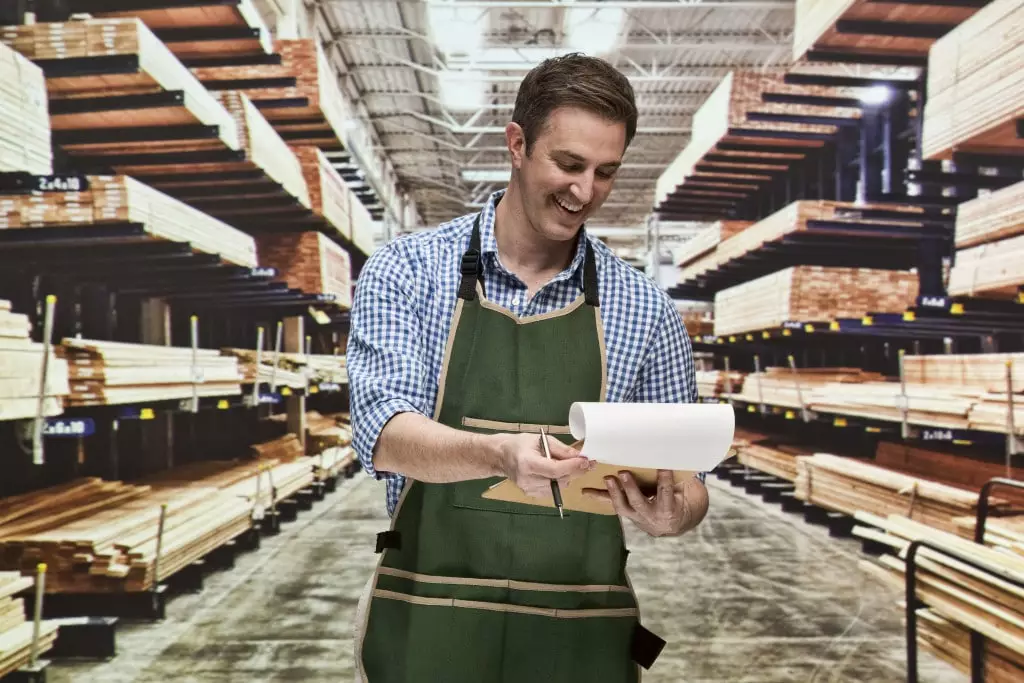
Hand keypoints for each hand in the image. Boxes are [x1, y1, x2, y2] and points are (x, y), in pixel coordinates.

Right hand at [497, 433, 591, 498]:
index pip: (554, 470)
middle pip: (559, 480)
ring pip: (559, 487)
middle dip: (575, 471)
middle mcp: (527, 479)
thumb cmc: (520, 444)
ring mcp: (528, 489)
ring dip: (568, 476)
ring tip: (569, 465)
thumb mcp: (541, 440)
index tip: (586, 461)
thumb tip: (580, 456)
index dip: (572, 467)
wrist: (501, 456)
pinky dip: (559, 482)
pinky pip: (553, 491)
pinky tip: (557, 473)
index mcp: (527, 463)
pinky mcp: (531, 494)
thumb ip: (561, 449)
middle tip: (587, 463)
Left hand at [585, 470, 704, 536]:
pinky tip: (586, 491)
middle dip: (630, 489)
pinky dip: (599, 497)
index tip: (663, 466)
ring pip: (623, 507)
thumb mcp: (681, 492)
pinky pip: (612, 505)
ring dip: (613, 492)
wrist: (670, 524)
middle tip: (623, 473)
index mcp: (668, 509)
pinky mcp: (626, 513)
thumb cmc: (677, 501)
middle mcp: (651, 515)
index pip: (665, 492)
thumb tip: (671, 454)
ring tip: (606, 479)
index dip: (664, 480)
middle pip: (639, 503)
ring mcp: (636, 516)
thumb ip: (676, 478)